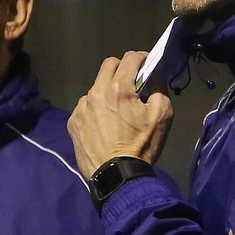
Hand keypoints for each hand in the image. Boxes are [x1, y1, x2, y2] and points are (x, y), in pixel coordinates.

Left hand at [67, 51, 173, 176]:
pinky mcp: (73, 122)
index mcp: (118, 88)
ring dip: (107, 91)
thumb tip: (154, 74)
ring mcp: (81, 108)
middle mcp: (95, 92)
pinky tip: (104, 124)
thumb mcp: (162, 116)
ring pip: (95, 87)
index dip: (142, 57)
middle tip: (133, 82)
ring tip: (117, 110)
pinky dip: (95, 109)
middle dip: (122, 68)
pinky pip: (85, 107)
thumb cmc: (142, 146)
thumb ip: (159, 88)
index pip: (130, 58)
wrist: (117, 176)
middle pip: (108, 66)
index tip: (148, 64)